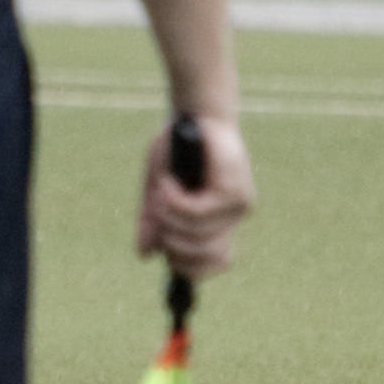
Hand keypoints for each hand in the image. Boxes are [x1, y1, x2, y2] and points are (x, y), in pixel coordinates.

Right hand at [136, 113, 253, 280]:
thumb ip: (154, 221)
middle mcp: (232, 217)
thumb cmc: (176, 148)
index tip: (167, 256)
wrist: (192, 114)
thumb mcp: (157, 190)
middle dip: (173, 245)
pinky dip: (174, 200)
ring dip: (170, 218)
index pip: (216, 263)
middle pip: (205, 257)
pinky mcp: (235, 191)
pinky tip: (168, 182)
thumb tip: (145, 255)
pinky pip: (197, 212)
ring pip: (199, 235)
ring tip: (161, 192)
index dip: (191, 269)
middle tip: (158, 218)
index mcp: (218, 221)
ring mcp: (238, 205)